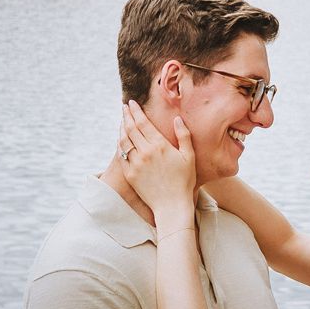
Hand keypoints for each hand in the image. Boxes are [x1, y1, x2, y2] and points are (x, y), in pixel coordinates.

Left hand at [119, 101, 196, 218]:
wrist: (171, 205)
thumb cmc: (184, 181)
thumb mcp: (189, 156)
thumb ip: (184, 135)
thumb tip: (177, 119)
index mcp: (160, 145)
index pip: (143, 122)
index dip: (136, 111)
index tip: (131, 103)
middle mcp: (145, 152)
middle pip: (131, 128)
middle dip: (126, 115)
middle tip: (124, 107)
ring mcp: (135, 163)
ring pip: (123, 141)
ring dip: (121, 128)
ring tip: (122, 120)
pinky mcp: (130, 174)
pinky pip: (121, 155)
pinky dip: (120, 144)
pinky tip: (121, 139)